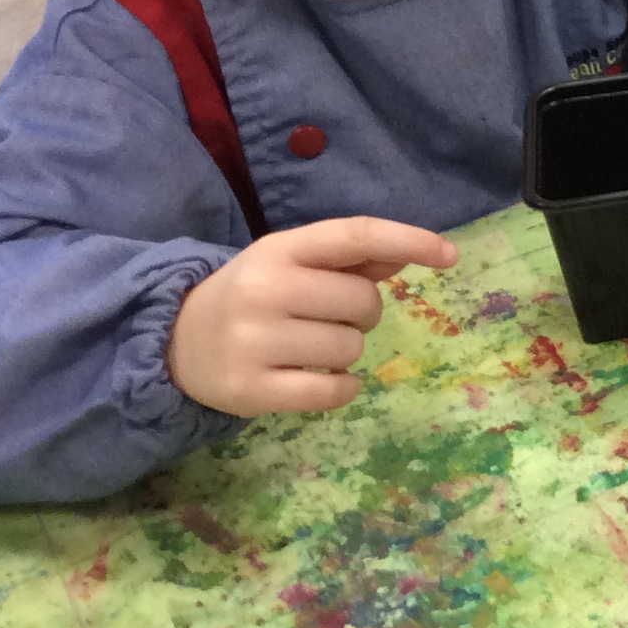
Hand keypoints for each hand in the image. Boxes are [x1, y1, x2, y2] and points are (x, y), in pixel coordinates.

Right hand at [169, 217, 456, 416]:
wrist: (177, 342)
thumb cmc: (254, 295)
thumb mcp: (292, 263)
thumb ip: (349, 259)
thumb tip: (407, 254)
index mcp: (279, 249)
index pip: (355, 235)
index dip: (408, 241)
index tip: (450, 255)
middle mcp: (264, 289)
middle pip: (362, 302)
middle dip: (362, 314)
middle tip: (331, 319)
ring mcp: (253, 341)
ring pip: (350, 349)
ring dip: (346, 352)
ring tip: (312, 348)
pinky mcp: (250, 390)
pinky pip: (332, 392)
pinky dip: (341, 389)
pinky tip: (320, 381)